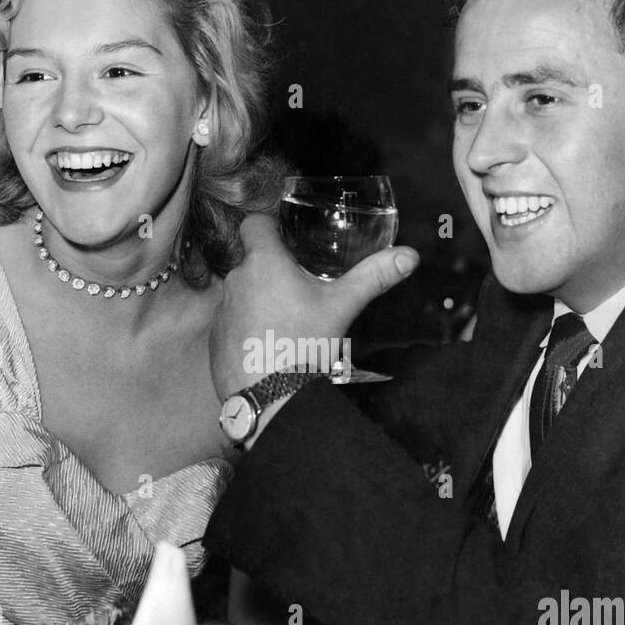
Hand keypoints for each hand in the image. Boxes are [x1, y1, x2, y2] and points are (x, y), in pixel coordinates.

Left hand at [209, 214, 418, 401]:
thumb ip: (374, 276)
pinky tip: (268, 346)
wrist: (272, 399)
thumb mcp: (343, 306)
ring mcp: (221, 312)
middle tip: (298, 289)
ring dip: (258, 300)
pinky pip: (230, 323)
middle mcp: (236, 281)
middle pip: (251, 262)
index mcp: (263, 263)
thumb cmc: (305, 345)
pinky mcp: (214, 340)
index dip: (269, 227)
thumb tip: (409, 256)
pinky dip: (246, 329)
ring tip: (285, 322)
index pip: (254, 224)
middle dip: (271, 271)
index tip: (285, 240)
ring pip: (241, 294)